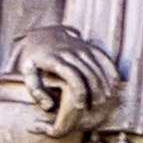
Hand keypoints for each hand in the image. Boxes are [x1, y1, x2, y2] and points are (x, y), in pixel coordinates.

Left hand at [3, 28, 117, 142]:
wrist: (41, 36)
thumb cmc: (34, 60)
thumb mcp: (27, 74)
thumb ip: (36, 91)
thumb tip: (49, 106)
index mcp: (54, 59)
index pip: (73, 76)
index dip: (79, 92)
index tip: (81, 106)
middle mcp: (70, 52)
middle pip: (88, 73)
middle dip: (95, 92)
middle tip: (96, 106)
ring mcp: (82, 47)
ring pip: (98, 67)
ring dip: (104, 84)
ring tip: (105, 100)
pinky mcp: (90, 46)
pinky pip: (104, 58)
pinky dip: (111, 71)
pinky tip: (115, 84)